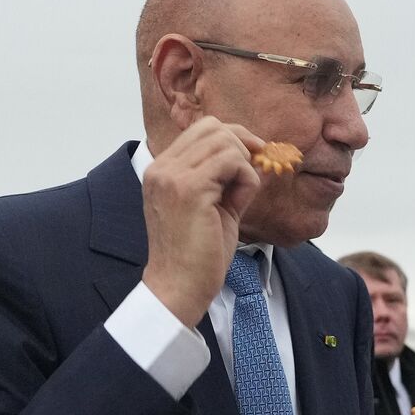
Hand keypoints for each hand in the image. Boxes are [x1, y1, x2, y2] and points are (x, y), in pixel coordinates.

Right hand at [141, 117, 264, 326]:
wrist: (180, 287)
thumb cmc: (198, 253)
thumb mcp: (210, 206)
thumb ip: (224, 178)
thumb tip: (253, 155)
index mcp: (161, 170)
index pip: (201, 129)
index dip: (233, 138)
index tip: (252, 158)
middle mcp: (162, 168)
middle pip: (213, 127)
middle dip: (242, 146)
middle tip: (251, 176)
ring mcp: (172, 176)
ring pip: (225, 141)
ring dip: (244, 166)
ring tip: (239, 198)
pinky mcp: (190, 189)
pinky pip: (233, 162)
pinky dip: (246, 179)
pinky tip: (240, 203)